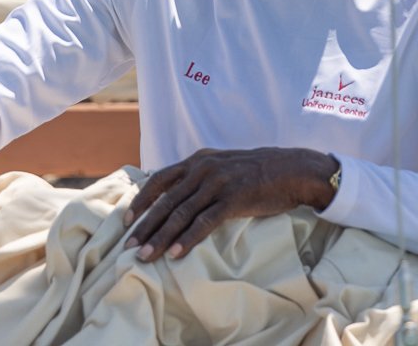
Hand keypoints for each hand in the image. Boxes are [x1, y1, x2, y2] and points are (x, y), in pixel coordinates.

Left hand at [124, 147, 337, 261]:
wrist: (291, 170)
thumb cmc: (256, 172)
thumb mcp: (223, 165)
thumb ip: (199, 175)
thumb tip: (176, 195)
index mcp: (198, 160)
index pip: (159, 180)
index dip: (141, 201)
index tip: (125, 221)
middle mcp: (203, 169)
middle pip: (165, 201)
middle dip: (144, 226)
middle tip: (128, 247)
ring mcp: (218, 183)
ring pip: (180, 214)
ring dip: (160, 238)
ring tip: (145, 256)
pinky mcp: (233, 199)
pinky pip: (204, 222)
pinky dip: (187, 240)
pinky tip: (175, 254)